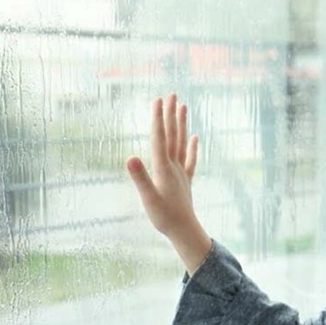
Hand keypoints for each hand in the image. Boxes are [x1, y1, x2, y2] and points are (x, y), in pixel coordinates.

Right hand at [126, 93, 200, 239]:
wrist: (184, 231)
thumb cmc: (164, 217)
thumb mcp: (148, 198)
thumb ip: (140, 177)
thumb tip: (130, 157)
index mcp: (163, 168)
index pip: (159, 138)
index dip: (157, 118)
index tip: (157, 99)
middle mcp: (174, 166)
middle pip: (172, 135)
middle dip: (170, 114)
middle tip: (171, 94)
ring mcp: (181, 172)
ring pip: (182, 143)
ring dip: (182, 124)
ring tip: (183, 106)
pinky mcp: (186, 181)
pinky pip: (190, 160)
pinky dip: (193, 147)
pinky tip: (195, 137)